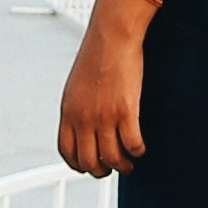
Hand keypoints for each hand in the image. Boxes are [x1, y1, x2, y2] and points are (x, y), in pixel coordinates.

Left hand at [56, 0, 146, 177]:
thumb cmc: (97, 57)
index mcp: (68, 112)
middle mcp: (83, 118)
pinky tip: (140, 147)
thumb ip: (78, 109)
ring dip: (123, 166)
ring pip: (112, 158)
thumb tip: (84, 127)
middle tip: (113, 167)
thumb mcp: (76, 86)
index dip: (79, 165)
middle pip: (89, 162)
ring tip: (129, 162)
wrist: (111, 36)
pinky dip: (138, 151)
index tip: (90, 166)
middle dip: (102, 171)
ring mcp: (104, 116)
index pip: (67, 152)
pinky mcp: (125, 110)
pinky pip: (133, 145)